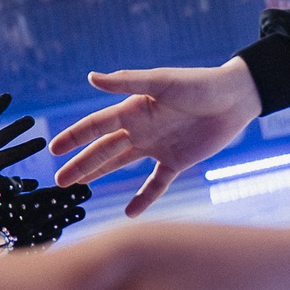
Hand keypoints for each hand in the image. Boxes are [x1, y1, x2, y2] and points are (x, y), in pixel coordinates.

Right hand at [0, 177, 89, 247]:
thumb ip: (9, 185)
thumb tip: (23, 182)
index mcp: (24, 206)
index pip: (51, 198)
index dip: (68, 193)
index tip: (83, 188)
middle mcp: (30, 223)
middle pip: (56, 211)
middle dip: (72, 203)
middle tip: (88, 196)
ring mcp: (28, 240)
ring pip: (53, 227)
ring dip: (67, 219)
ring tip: (81, 212)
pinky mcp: (23, 253)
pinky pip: (43, 244)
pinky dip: (53, 236)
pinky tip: (59, 232)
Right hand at [49, 59, 263, 217]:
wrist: (236, 98)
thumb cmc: (198, 84)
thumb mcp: (162, 82)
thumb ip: (127, 82)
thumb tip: (91, 77)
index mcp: (134, 109)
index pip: (96, 126)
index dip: (75, 137)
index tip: (54, 149)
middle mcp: (141, 129)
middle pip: (103, 149)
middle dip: (80, 164)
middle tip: (59, 180)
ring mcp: (157, 146)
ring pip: (121, 164)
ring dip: (100, 175)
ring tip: (78, 188)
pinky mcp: (177, 161)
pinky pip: (156, 183)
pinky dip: (143, 197)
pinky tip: (130, 212)